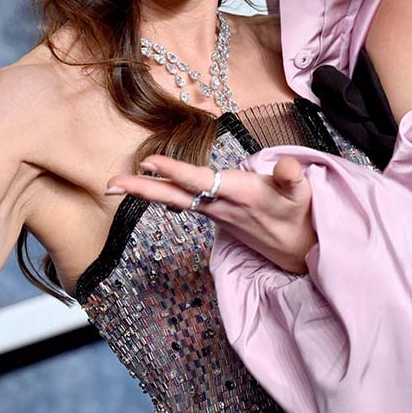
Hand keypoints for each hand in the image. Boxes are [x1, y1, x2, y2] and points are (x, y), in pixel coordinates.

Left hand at [106, 154, 315, 273]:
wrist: (301, 250)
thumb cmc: (301, 215)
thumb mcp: (303, 193)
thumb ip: (293, 177)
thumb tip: (287, 164)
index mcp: (239, 194)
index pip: (200, 181)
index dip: (174, 171)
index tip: (148, 161)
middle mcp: (221, 206)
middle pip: (175, 196)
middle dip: (142, 190)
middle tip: (108, 184)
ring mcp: (216, 213)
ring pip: (176, 200)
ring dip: (147, 191)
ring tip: (119, 184)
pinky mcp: (217, 215)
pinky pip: (185, 203)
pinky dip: (165, 194)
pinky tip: (150, 189)